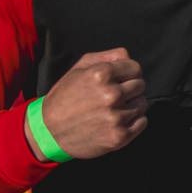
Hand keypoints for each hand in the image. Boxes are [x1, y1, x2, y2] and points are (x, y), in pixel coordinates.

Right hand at [33, 48, 147, 159]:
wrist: (49, 131)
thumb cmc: (65, 97)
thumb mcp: (78, 69)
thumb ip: (106, 57)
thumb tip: (127, 56)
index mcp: (101, 75)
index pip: (135, 68)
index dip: (128, 72)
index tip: (119, 79)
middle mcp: (111, 95)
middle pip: (140, 85)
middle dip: (129, 88)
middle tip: (113, 95)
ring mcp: (116, 117)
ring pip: (142, 104)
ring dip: (131, 105)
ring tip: (112, 108)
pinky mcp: (120, 136)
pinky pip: (142, 122)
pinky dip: (133, 121)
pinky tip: (116, 120)